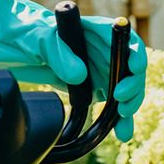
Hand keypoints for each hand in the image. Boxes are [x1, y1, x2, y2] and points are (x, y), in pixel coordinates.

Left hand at [7, 10, 146, 142]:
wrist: (29, 53)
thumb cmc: (36, 38)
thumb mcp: (43, 40)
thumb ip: (60, 53)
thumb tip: (80, 75)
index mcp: (99, 30)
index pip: (126, 38)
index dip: (135, 52)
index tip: (133, 68)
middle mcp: (109, 51)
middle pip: (133, 67)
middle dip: (133, 84)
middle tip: (120, 98)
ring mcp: (107, 71)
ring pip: (128, 89)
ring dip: (130, 105)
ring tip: (122, 118)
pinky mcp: (102, 89)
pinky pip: (117, 106)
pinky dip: (121, 121)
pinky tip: (123, 133)